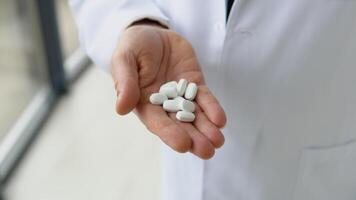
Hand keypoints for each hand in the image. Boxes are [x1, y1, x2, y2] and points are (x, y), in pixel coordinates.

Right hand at [111, 23, 225, 158]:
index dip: (170, 133)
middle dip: (194, 138)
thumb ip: (124, 82)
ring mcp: (181, 95)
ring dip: (207, 129)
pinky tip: (220, 120)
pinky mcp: (195, 84)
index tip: (183, 145)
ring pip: (195, 115)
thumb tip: (121, 108)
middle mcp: (164, 105)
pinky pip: (205, 98)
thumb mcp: (124, 59)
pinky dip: (213, 109)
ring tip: (218, 142)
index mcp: (144, 103)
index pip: (157, 122)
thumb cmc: (133, 47)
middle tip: (207, 151)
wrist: (152, 32)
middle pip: (180, 124)